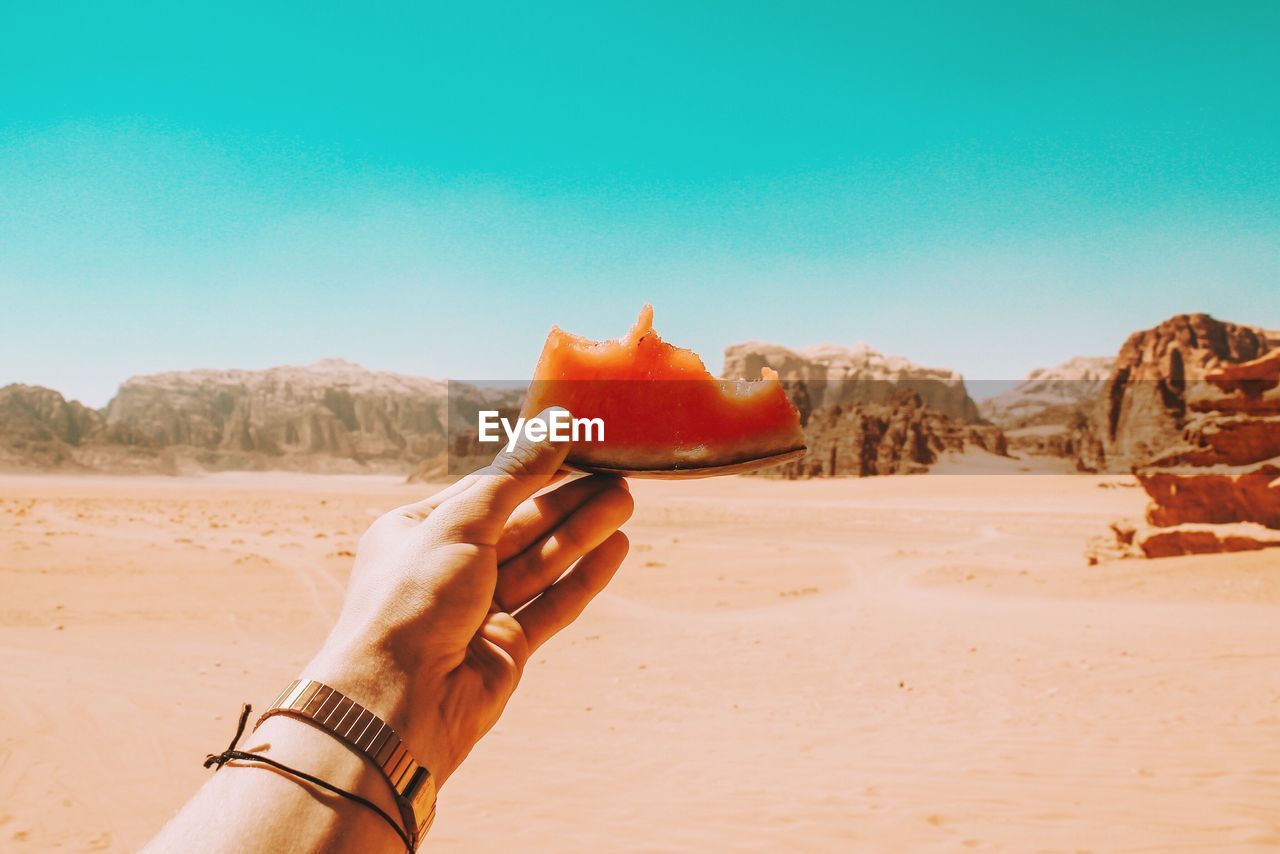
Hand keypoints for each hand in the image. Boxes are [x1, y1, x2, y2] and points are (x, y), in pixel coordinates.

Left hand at [305, 409, 632, 786]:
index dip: (533, 467)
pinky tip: (616, 548)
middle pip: (520, 525)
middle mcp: (446, 568)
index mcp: (417, 532)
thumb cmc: (409, 604)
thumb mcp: (459, 524)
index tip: (578, 443)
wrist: (396, 704)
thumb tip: (553, 425)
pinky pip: (552, 604)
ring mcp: (477, 610)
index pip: (486, 490)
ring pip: (540, 562)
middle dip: (568, 499)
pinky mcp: (505, 647)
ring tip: (626, 500)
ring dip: (583, 531)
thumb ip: (512, 477)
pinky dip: (584, 577)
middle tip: (618, 473)